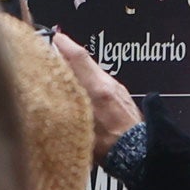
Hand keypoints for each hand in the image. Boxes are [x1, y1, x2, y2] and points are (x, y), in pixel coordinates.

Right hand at [49, 29, 140, 157]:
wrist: (140, 153)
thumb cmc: (109, 146)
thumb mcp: (78, 128)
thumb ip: (65, 108)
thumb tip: (50, 94)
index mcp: (97, 90)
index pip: (79, 58)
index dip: (64, 44)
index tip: (51, 35)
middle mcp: (109, 84)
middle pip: (85, 62)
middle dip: (67, 54)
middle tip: (50, 49)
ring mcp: (117, 89)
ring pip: (93, 72)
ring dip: (77, 69)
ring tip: (60, 69)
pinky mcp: (122, 96)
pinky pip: (101, 82)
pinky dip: (88, 80)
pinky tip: (79, 89)